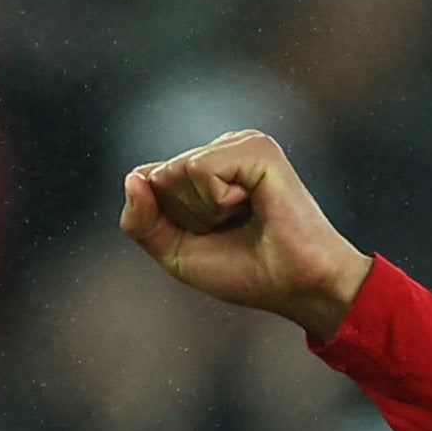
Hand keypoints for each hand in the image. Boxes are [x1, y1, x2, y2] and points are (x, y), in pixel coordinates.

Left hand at [118, 129, 373, 339]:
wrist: (297, 287)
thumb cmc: (247, 273)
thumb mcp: (176, 253)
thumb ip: (141, 222)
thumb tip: (133, 176)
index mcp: (205, 168)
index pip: (148, 181)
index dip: (170, 223)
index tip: (213, 237)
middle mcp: (222, 149)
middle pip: (159, 176)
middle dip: (186, 217)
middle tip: (232, 229)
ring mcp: (240, 143)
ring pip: (177, 170)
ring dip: (203, 211)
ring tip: (244, 218)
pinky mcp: (256, 147)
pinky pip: (199, 168)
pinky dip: (217, 201)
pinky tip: (252, 205)